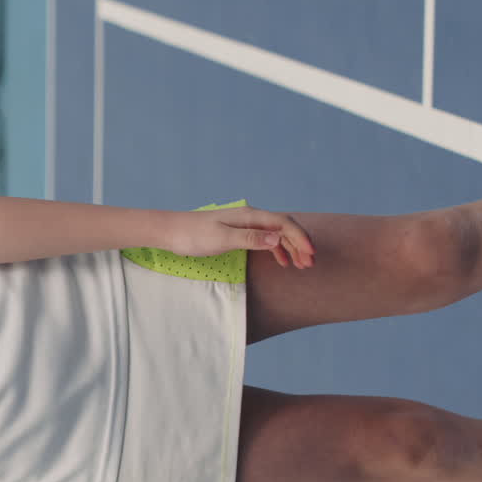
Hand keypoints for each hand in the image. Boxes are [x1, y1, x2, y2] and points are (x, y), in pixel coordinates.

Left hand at [161, 206, 315, 268]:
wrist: (170, 231)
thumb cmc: (193, 235)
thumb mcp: (222, 239)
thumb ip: (250, 239)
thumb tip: (277, 239)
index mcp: (249, 216)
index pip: (283, 224)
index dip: (300, 238)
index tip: (311, 254)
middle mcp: (250, 217)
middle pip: (283, 228)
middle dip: (299, 244)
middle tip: (309, 264)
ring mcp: (244, 224)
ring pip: (275, 234)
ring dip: (290, 248)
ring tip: (300, 265)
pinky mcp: (237, 232)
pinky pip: (264, 239)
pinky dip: (276, 250)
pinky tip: (282, 261)